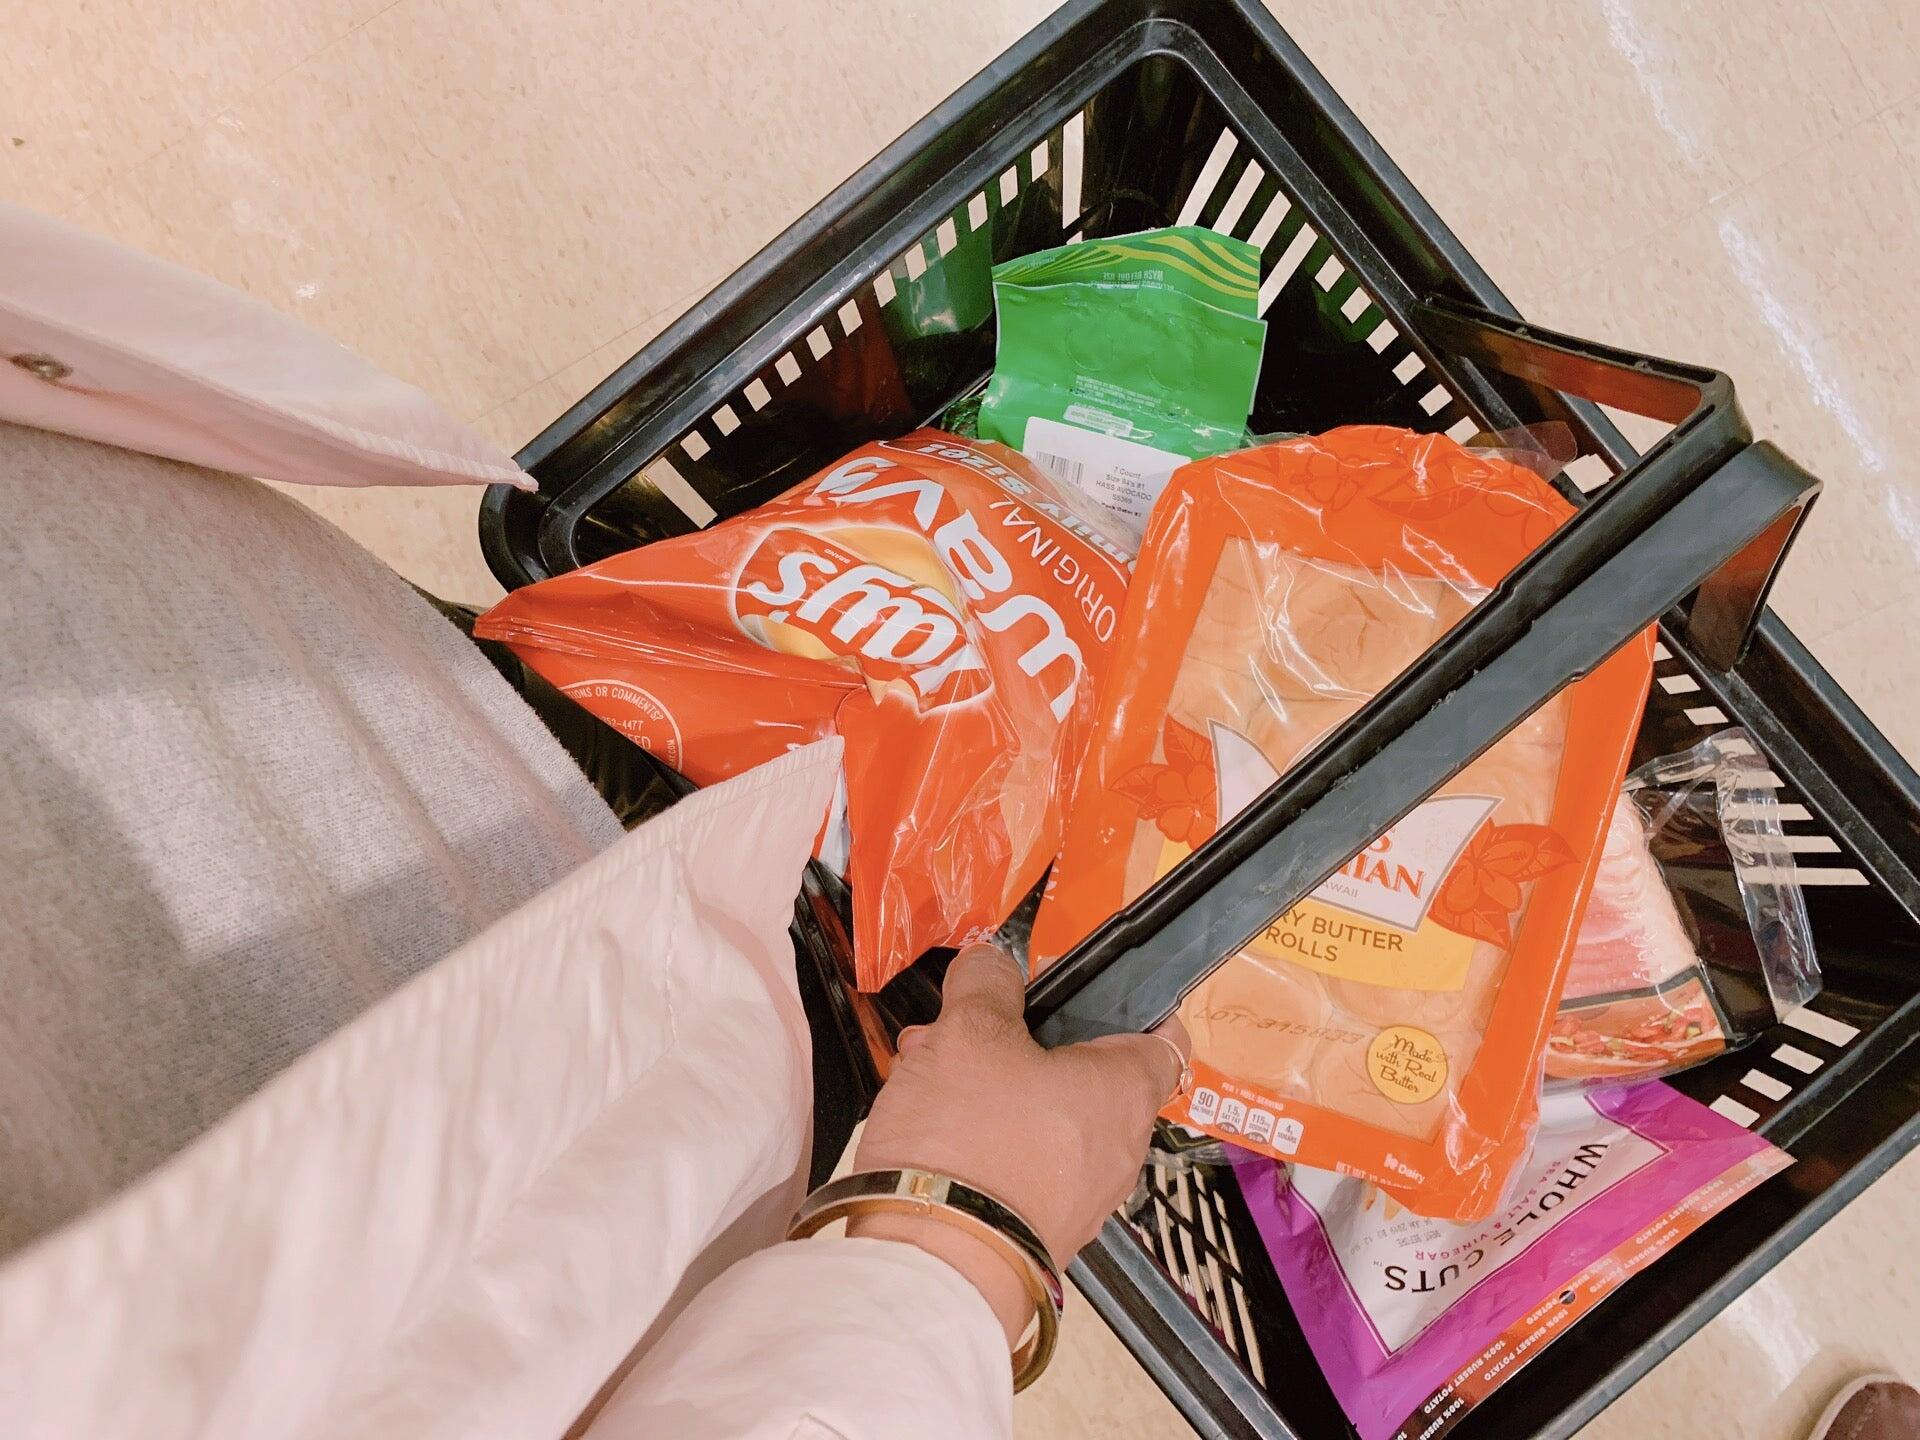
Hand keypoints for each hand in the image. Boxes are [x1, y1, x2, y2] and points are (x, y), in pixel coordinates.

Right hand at [849, 944, 1188, 1347]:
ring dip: (992, 1090)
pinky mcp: (1038, 1233)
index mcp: (1123, 1091)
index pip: (1162, 1036)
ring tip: (928, 1075)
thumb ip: (986, 983)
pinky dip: (983, 1141)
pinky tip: (929, 1129)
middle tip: (969, 1030)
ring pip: (1045, 1120)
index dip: (1130, 1004)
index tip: (1089, 989)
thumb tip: (992, 963)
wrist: (933, 1267)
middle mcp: (1118, 1150)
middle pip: (1084, 1076)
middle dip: (1020, 1044)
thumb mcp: (968, 1030)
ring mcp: (1081, 1200)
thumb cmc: (970, 1142)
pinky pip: (1021, 1168)